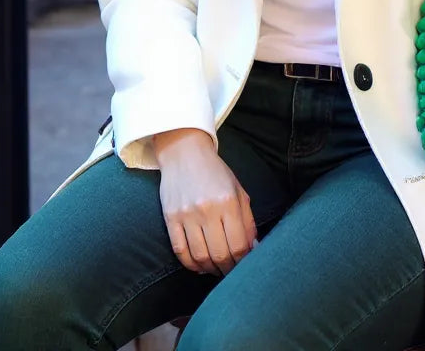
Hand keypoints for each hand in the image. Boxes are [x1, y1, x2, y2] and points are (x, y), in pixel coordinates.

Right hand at [154, 129, 256, 276]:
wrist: (184, 153)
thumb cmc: (216, 173)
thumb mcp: (238, 190)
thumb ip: (247, 220)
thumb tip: (253, 249)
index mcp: (229, 201)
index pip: (239, 244)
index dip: (243, 261)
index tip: (244, 265)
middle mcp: (208, 209)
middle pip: (220, 254)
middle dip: (228, 269)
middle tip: (230, 271)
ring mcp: (187, 215)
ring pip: (200, 256)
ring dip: (210, 269)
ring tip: (216, 269)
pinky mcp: (170, 218)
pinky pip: (180, 251)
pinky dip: (190, 264)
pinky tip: (199, 265)